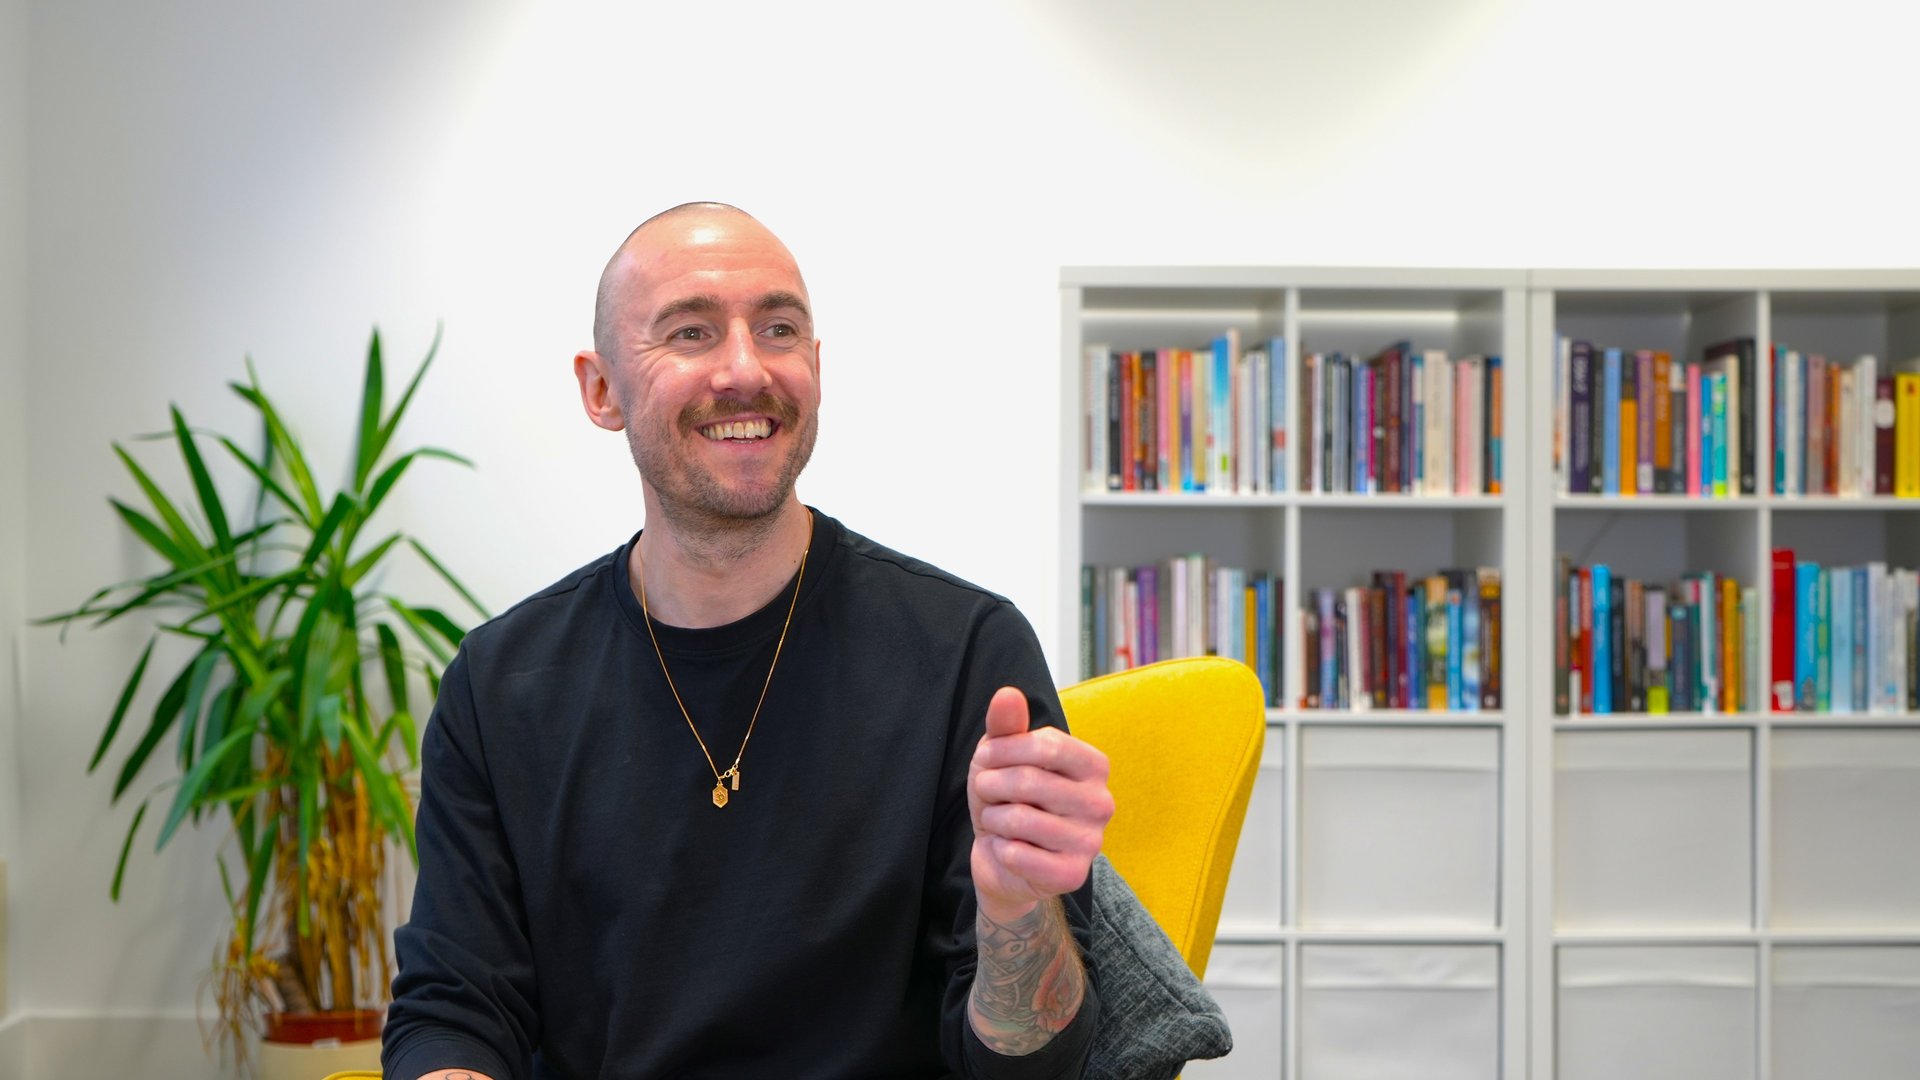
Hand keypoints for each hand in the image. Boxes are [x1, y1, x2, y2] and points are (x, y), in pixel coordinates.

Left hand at [966, 686, 1112, 922]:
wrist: (1004, 861)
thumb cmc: (1009, 799)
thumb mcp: (1002, 757)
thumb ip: (1006, 725)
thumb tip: (1007, 693)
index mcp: (1093, 765)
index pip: (1046, 744)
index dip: (1003, 750)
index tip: (985, 759)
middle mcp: (1102, 802)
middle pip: (1029, 780)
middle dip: (991, 785)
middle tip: (987, 793)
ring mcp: (1091, 842)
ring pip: (1019, 818)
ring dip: (993, 818)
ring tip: (998, 821)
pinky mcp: (1072, 875)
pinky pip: (1016, 854)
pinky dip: (998, 849)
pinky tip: (1007, 850)